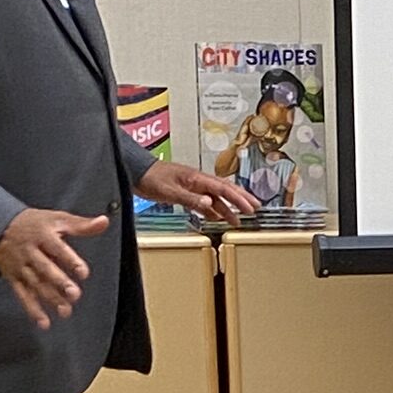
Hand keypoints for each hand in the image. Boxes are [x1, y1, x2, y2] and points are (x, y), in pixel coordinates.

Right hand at [0, 208, 118, 327]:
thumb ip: (81, 225)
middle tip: (74, 294)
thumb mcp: (57, 218)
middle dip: (59, 282)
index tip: (83, 272)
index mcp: (43, 236)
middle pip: (45, 268)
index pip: (58, 249)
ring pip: (35, 284)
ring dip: (49, 298)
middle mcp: (31, 252)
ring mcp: (21, 266)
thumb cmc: (34, 224)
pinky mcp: (13, 278)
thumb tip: (104, 222)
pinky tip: (43, 322)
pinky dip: (32, 309)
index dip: (70, 260)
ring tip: (65, 311)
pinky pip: (22, 295)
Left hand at [137, 158, 257, 225]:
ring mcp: (193, 187)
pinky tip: (217, 217)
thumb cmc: (150, 177)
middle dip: (241, 199)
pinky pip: (205, 202)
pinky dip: (213, 210)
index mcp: (197, 178)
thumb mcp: (170, 191)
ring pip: (216, 198)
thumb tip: (209, 203)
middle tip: (255, 208)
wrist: (137, 172)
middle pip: (225, 190)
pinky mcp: (186, 192)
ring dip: (228, 208)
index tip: (250, 207)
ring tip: (238, 219)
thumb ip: (190, 198)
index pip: (224, 189)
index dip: (239, 198)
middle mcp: (198, 181)